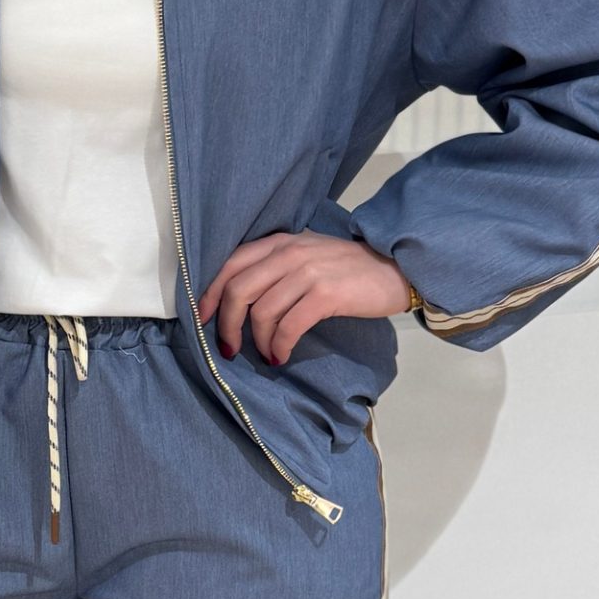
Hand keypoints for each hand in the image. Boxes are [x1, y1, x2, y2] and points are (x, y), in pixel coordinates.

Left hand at [196, 232, 416, 366]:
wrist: (395, 268)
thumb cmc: (349, 269)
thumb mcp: (307, 255)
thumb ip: (275, 268)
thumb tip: (240, 299)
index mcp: (280, 243)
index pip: (230, 265)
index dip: (210, 294)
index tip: (203, 319)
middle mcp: (289, 253)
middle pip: (238, 290)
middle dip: (227, 325)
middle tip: (229, 348)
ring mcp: (307, 272)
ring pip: (261, 312)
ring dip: (258, 341)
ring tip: (267, 354)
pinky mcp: (326, 294)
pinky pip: (288, 326)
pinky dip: (279, 346)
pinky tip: (281, 355)